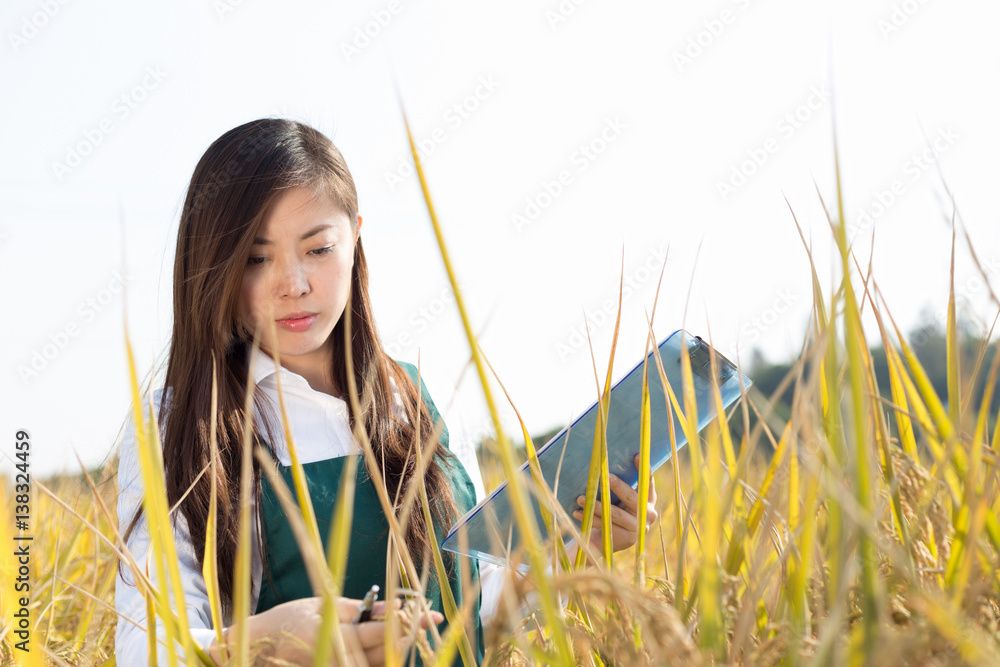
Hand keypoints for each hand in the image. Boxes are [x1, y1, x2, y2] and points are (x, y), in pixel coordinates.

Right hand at [209, 596, 442, 665]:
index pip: (381, 630)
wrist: (261, 647)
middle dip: (411, 635)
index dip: (409, 621)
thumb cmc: (290, 620)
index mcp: (337, 636)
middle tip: (431, 621)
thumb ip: (360, 608)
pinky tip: (391, 646)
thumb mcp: (324, 605)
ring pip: (382, 663)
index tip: (431, 615)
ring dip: (399, 647)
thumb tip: (392, 605)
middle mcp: (340, 660)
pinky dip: (383, 657)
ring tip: (415, 631)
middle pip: (387, 650)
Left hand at [572, 454, 657, 552]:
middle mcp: (648, 514)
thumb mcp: (621, 498)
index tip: (636, 455)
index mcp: (649, 499)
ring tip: (579, 498)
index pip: (648, 482)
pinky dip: (590, 518)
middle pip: (631, 497)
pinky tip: (578, 513)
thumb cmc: (615, 510)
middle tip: (604, 476)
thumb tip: (603, 463)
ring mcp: (638, 528)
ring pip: (615, 514)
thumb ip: (620, 486)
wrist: (610, 540)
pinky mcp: (626, 539)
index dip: (644, 469)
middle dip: (617, 485)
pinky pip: (606, 526)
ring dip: (595, 505)